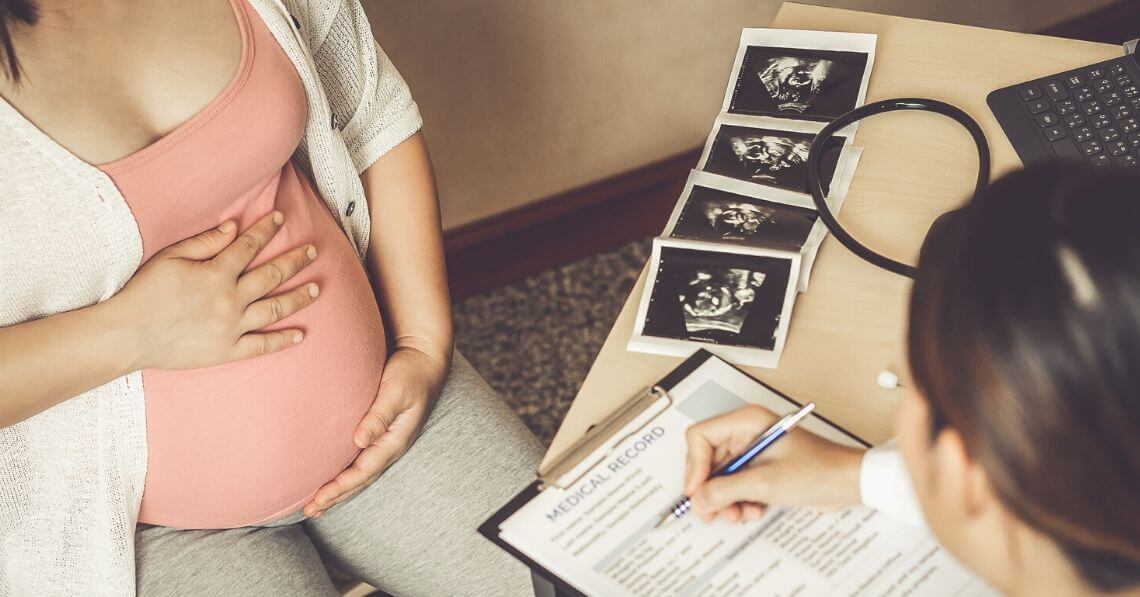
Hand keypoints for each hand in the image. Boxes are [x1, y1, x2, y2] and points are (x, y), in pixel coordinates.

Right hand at [114, 211, 318, 369]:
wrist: (127, 335)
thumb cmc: (144, 293)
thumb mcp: (170, 257)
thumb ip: (205, 242)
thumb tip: (235, 227)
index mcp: (216, 273)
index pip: (249, 246)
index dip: (267, 230)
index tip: (281, 218)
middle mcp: (230, 299)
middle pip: (272, 275)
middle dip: (295, 260)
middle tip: (313, 251)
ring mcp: (232, 327)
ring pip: (275, 308)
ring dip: (298, 297)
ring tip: (316, 288)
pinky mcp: (228, 351)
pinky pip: (262, 345)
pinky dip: (283, 340)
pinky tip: (300, 334)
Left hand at [304, 342, 449, 516]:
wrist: (424, 358)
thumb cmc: (411, 373)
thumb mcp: (396, 392)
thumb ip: (379, 416)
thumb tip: (359, 441)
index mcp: (394, 440)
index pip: (363, 471)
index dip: (340, 487)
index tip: (319, 499)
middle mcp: (390, 445)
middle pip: (360, 479)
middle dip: (336, 496)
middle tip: (311, 511)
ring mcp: (385, 441)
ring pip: (359, 472)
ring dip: (339, 489)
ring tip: (317, 504)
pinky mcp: (379, 432)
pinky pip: (359, 459)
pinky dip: (344, 473)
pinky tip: (332, 476)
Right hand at [684, 405, 863, 523]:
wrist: (848, 482)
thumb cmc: (819, 471)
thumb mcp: (765, 483)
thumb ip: (726, 490)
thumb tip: (698, 499)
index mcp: (746, 422)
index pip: (700, 437)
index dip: (694, 466)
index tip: (697, 492)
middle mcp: (745, 432)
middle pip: (706, 460)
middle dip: (710, 489)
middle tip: (713, 512)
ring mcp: (751, 451)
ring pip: (719, 477)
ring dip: (726, 500)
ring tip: (740, 514)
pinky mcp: (759, 467)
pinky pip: (734, 485)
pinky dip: (738, 501)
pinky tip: (753, 510)